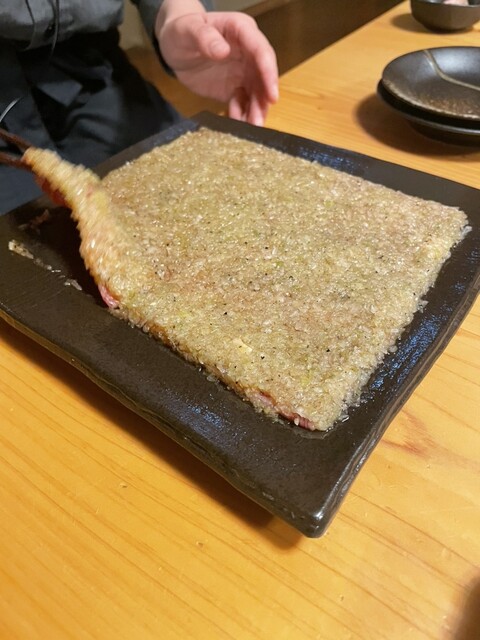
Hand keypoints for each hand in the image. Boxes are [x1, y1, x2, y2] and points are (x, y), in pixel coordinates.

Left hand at [155, 0, 278, 125]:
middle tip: (258, 122)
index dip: (269, 74)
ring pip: (256, 94)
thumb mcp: (187, 29)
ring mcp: (244, 73)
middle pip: (263, 78)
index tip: (272, 96)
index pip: (261, 52)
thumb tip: (223, 51)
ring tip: (250, 128)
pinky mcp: (235, 89)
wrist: (174, 46)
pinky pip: (243, 104)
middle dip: (263, 101)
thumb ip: (204, 37)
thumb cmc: (181, 30)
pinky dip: (241, 115)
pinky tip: (236, 125)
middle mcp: (249, 53)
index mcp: (242, 31)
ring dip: (255, 112)